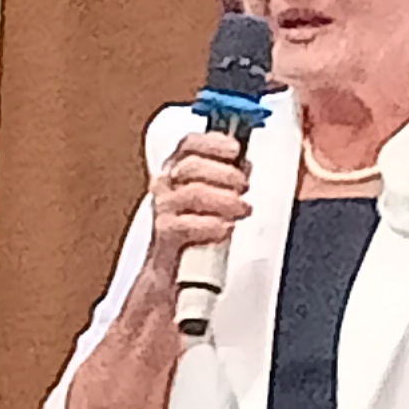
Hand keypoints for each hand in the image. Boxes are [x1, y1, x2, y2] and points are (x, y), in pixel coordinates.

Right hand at [144, 128, 252, 261]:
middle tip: (244, 185)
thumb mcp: (213, 195)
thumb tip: (245, 164)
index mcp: (176, 168)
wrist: (175, 266)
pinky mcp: (165, 233)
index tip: (235, 149)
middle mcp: (165, 184)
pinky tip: (226, 228)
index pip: (190, 144)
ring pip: (194, 193)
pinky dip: (212, 225)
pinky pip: (188, 224)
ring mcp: (163, 208)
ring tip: (242, 209)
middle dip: (224, 173)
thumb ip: (228, 177)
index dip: (213, 142)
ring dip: (224, 199)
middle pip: (192, 166)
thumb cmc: (196, 226)